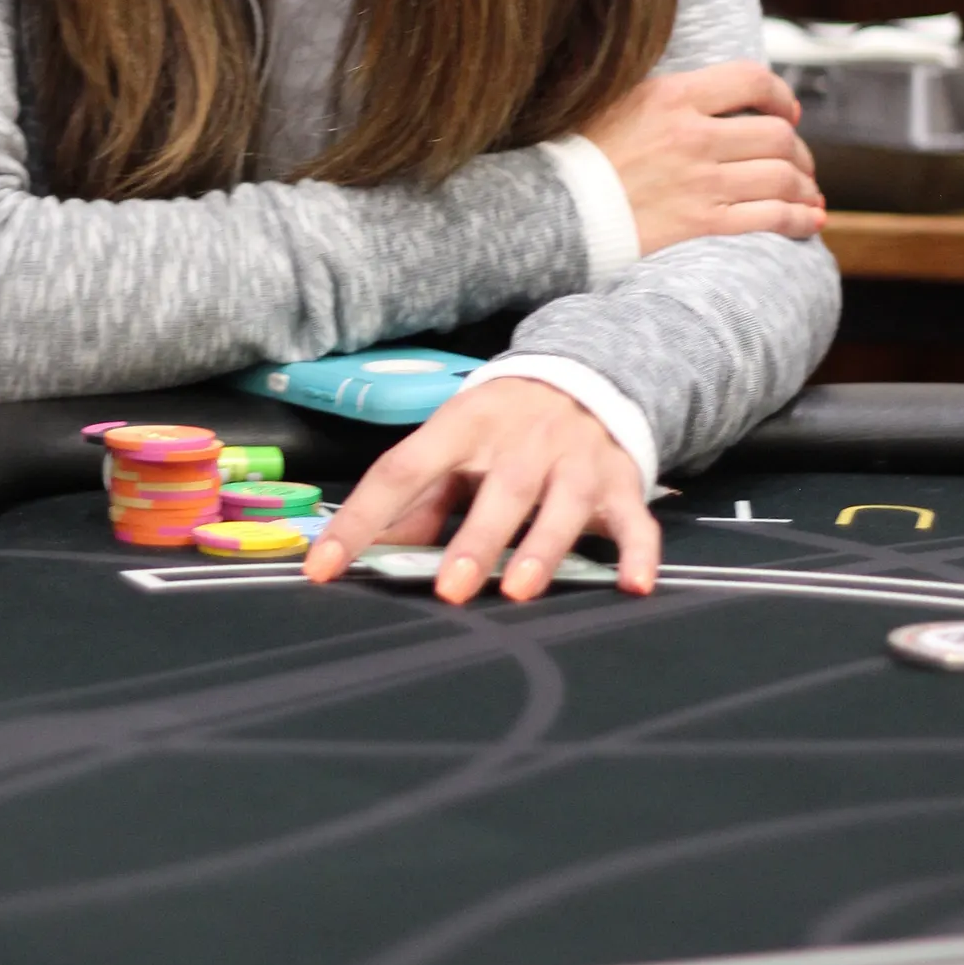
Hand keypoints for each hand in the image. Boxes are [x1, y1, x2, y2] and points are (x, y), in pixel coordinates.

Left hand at [304, 377, 660, 604]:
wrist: (590, 373)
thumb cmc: (504, 426)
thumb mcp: (454, 444)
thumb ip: (419, 499)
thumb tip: (375, 552)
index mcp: (463, 424)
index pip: (403, 470)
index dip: (361, 518)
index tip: (326, 568)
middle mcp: (523, 439)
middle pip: (500, 488)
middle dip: (476, 539)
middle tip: (450, 589)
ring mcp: (577, 460)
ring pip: (564, 503)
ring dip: (544, 547)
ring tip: (521, 590)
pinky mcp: (621, 483)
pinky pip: (635, 520)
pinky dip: (638, 552)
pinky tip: (633, 584)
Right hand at [581, 60, 823, 251]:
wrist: (550, 209)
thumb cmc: (577, 155)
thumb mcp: (614, 98)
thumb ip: (661, 88)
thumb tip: (699, 81)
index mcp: (672, 96)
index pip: (752, 81)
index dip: (781, 95)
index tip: (787, 111)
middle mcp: (693, 136)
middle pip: (777, 135)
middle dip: (799, 148)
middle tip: (798, 159)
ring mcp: (700, 183)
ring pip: (781, 177)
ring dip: (804, 184)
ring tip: (807, 192)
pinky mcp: (700, 225)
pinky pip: (769, 218)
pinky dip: (798, 218)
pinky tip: (807, 220)